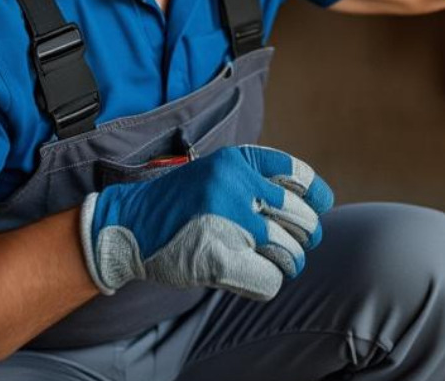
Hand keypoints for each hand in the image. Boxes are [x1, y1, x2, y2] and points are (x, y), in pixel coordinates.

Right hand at [79, 144, 333, 300]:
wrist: (127, 226)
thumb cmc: (180, 203)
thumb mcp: (218, 172)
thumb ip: (257, 181)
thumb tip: (312, 205)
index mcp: (239, 161)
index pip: (300, 177)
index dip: (316, 197)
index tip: (317, 209)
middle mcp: (237, 186)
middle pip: (303, 220)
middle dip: (304, 238)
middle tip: (293, 246)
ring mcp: (229, 222)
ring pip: (290, 252)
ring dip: (288, 264)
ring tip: (275, 264)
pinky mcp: (218, 258)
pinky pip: (269, 279)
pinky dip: (269, 282)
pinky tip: (255, 277)